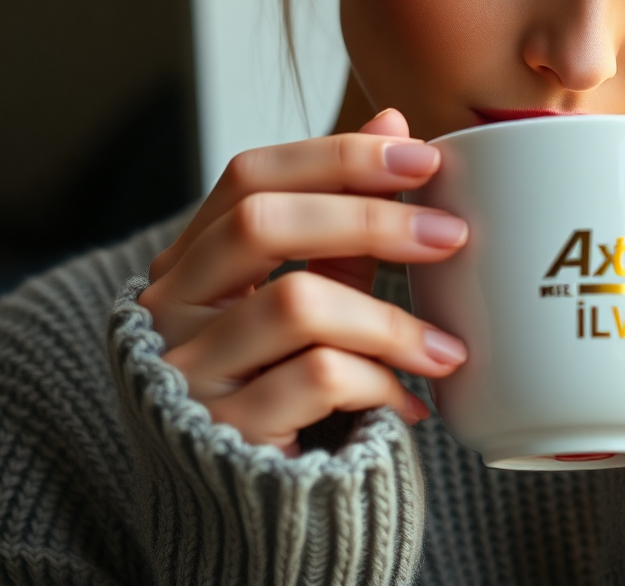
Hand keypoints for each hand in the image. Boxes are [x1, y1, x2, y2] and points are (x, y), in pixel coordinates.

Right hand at [138, 108, 468, 455]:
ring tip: (446, 348)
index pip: (251, 176)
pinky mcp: (220, 431)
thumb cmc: (279, 377)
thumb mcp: (306, 291)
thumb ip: (341, 217)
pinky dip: (380, 383)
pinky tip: (411, 400)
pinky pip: (317, 379)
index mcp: (194, 259)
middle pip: (263, 222)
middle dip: (371, 219)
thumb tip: (393, 122)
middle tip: (451, 234)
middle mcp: (173, 305)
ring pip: (298, 303)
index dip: (337, 156)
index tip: (421, 156)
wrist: (249, 502)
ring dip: (391, 320)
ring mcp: (189, 369)